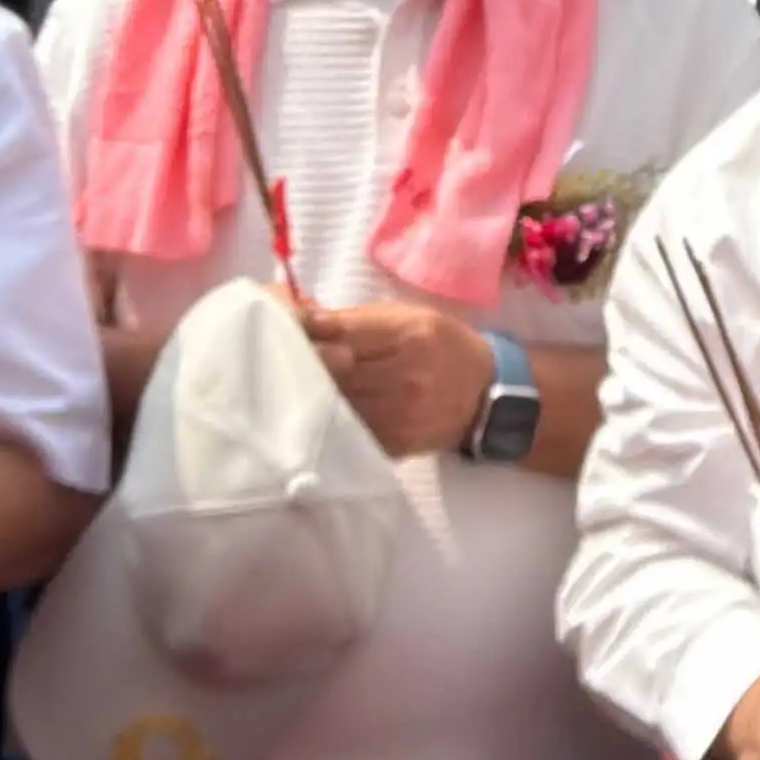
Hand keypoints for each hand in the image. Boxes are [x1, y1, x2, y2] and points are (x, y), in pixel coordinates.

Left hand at [285, 290, 493, 460]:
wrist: (486, 395)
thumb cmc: (441, 345)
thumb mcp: (409, 316)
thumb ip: (356, 319)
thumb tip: (302, 317)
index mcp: (407, 336)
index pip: (340, 333)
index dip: (305, 331)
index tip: (280, 326)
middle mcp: (403, 377)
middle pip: (332, 372)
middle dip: (300, 362)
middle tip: (272, 354)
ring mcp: (398, 416)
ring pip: (334, 404)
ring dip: (306, 393)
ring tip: (285, 382)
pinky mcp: (393, 443)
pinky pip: (347, 430)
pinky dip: (326, 418)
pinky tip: (313, 409)